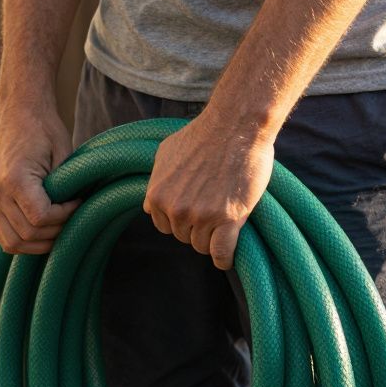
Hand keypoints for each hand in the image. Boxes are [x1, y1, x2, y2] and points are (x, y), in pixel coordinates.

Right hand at [0, 104, 79, 253]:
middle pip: (27, 234)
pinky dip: (22, 241)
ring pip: (12, 242)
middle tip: (71, 217)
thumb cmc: (45, 130)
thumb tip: (75, 215)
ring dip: (38, 244)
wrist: (19, 113)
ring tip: (57, 230)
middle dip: (54, 232)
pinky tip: (41, 233)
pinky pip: (3, 235)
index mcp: (14, 179)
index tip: (77, 202)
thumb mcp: (63, 153)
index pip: (40, 218)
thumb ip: (64, 187)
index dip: (64, 216)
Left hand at [143, 113, 275, 269]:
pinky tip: (226, 259)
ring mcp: (201, 216)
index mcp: (157, 195)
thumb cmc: (202, 136)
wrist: (234, 127)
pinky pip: (222, 253)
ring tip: (224, 223)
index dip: (179, 221)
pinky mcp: (228, 219)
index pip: (163, 226)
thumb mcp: (165, 154)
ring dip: (211, 239)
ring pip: (201, 245)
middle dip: (195, 228)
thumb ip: (156, 181)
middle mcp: (176, 209)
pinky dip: (224, 258)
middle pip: (183, 237)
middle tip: (212, 210)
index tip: (193, 214)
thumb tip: (150, 203)